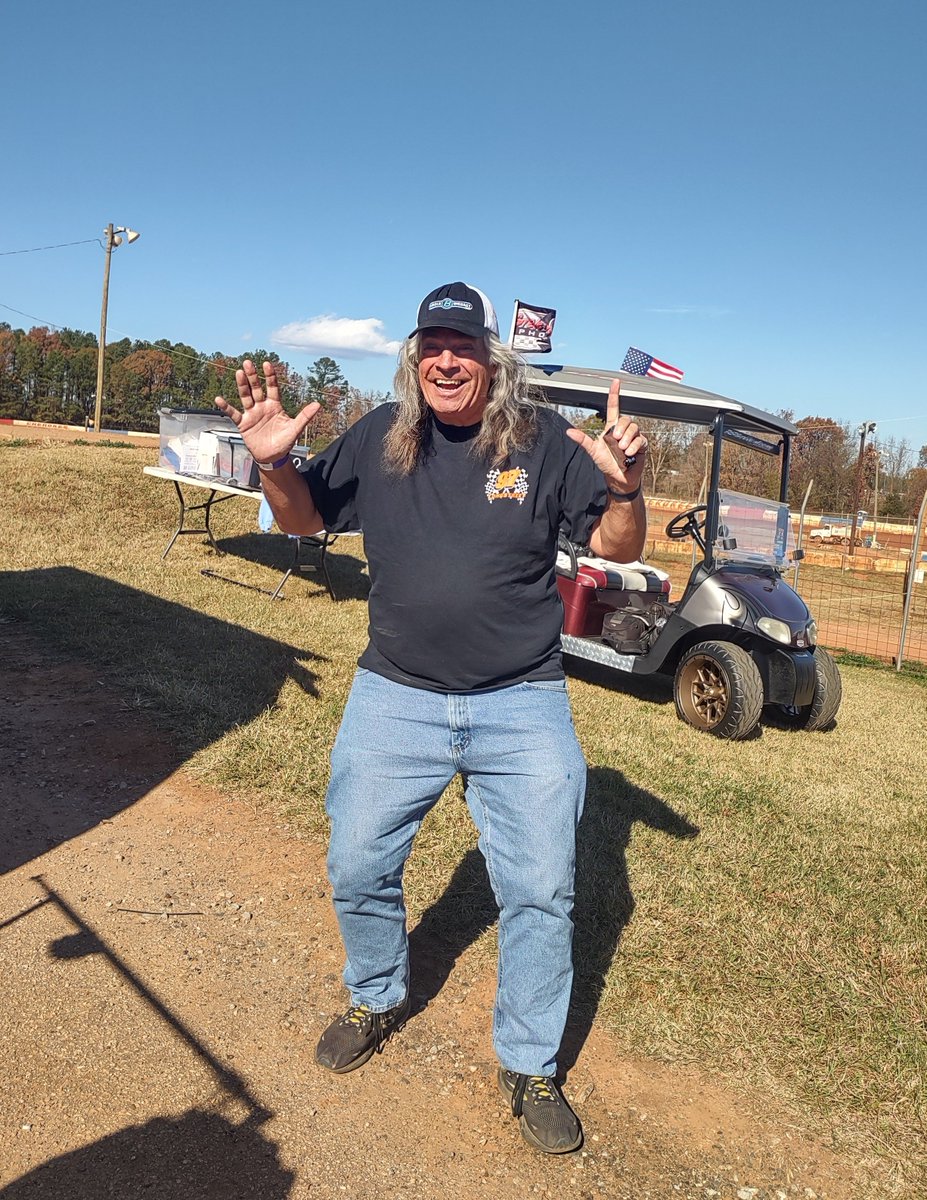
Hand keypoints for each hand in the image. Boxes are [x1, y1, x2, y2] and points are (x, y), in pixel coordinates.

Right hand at [215, 360, 319, 462]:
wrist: (273, 457)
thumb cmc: (284, 442)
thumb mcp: (295, 429)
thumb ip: (305, 416)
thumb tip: (318, 404)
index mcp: (275, 406)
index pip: (272, 387)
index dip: (270, 376)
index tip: (267, 364)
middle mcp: (262, 407)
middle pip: (256, 388)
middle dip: (253, 376)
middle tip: (248, 363)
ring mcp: (252, 414)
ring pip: (245, 396)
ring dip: (242, 385)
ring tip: (238, 373)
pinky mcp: (243, 423)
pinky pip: (233, 413)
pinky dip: (226, 407)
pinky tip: (219, 399)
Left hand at [565, 379, 647, 495]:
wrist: (618, 478)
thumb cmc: (606, 463)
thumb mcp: (593, 451)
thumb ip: (583, 440)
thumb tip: (569, 431)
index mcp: (611, 428)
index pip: (614, 407)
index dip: (614, 394)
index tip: (616, 382)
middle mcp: (623, 430)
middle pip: (625, 419)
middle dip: (621, 428)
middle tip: (615, 440)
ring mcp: (633, 437)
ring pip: (633, 428)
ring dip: (627, 438)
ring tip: (622, 449)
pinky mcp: (641, 445)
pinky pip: (640, 439)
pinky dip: (634, 446)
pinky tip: (629, 453)